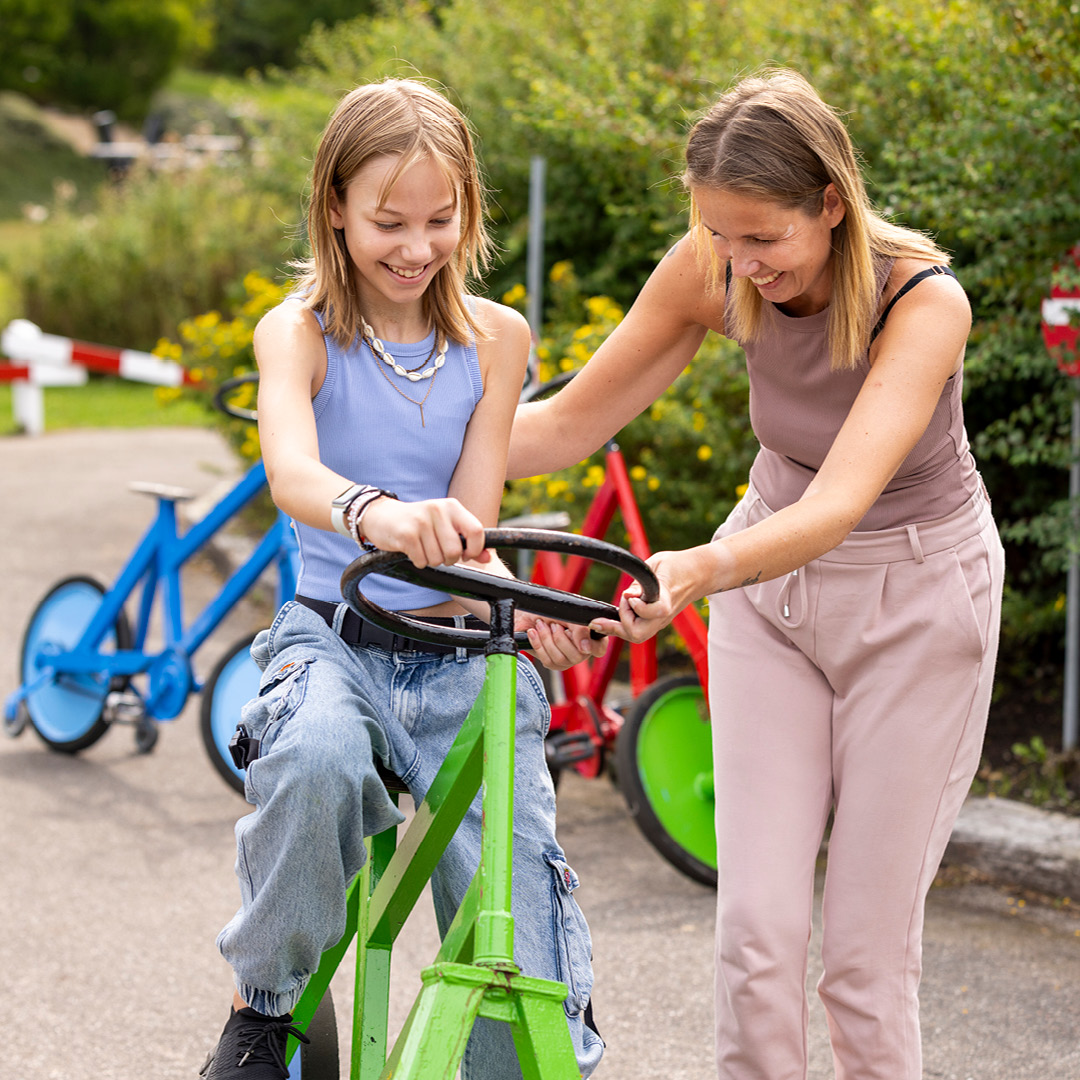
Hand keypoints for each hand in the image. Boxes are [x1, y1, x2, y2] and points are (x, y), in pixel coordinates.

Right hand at [360, 496, 491, 567]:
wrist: (381, 516)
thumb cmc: (418, 523)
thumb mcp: (445, 525)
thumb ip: (468, 540)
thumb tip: (488, 558)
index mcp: (452, 506)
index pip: (476, 531)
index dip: (474, 549)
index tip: (466, 554)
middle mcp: (438, 510)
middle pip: (455, 551)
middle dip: (448, 559)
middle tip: (438, 552)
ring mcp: (421, 522)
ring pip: (438, 559)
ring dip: (431, 560)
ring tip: (423, 548)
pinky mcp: (407, 534)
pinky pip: (422, 561)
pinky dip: (418, 561)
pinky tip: (412, 550)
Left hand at [518, 613, 607, 670]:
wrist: (528, 613)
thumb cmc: (550, 610)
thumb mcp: (567, 615)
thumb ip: (580, 629)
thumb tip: (585, 649)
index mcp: (590, 636)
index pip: (599, 648)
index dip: (591, 645)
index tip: (572, 632)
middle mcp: (581, 651)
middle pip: (577, 656)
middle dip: (560, 638)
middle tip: (553, 624)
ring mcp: (568, 659)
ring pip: (560, 659)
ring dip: (546, 638)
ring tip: (541, 624)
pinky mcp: (553, 664)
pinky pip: (547, 661)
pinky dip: (538, 644)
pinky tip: (533, 632)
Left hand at [587, 549, 684, 642]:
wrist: (698, 574)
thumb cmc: (677, 565)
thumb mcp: (656, 564)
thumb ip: (640, 581)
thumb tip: (627, 595)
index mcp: (667, 598)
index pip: (654, 612)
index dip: (637, 607)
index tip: (630, 595)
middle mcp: (664, 615)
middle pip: (638, 634)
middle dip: (622, 622)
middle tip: (621, 604)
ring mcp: (660, 621)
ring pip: (636, 637)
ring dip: (620, 628)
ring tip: (610, 616)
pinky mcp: (657, 621)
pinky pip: (638, 631)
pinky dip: (623, 627)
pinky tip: (613, 619)